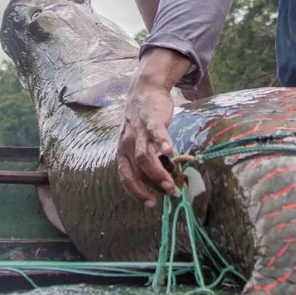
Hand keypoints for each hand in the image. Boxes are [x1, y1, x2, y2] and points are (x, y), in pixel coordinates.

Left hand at [117, 48, 193, 205]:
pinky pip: (155, 133)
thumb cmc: (143, 122)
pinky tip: (170, 152)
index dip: (137, 192)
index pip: (126, 177)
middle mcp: (128, 144)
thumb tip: (162, 180)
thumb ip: (148, 159)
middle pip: (137, 170)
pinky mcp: (152, 120)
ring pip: (145, 157)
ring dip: (158, 172)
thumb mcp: (139, 142)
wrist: (144, 90)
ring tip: (172, 183)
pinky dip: (162, 143)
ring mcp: (139, 132)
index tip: (151, 203)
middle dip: (152, 185)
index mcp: (123, 152)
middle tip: (169, 194)